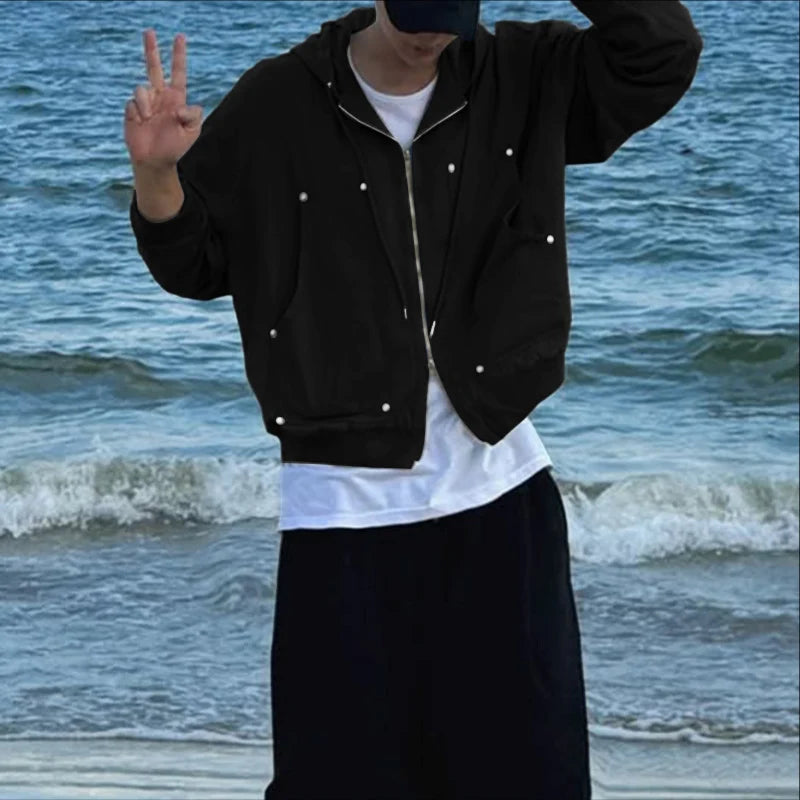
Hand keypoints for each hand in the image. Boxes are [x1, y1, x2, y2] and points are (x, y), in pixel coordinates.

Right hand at [124, 29, 202, 170]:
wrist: (155, 161)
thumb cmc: (175, 147)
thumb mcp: (191, 132)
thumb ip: (193, 116)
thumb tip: (181, 105)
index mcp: (176, 99)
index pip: (178, 72)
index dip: (179, 55)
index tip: (180, 37)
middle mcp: (160, 96)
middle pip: (154, 67)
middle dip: (151, 49)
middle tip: (149, 31)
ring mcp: (145, 102)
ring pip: (141, 88)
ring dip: (146, 103)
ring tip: (149, 119)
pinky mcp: (132, 109)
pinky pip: (133, 102)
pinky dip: (138, 112)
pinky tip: (141, 123)